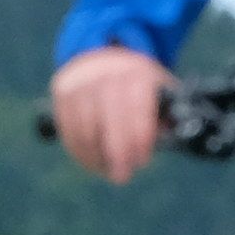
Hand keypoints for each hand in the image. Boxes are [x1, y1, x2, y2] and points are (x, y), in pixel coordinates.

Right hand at [48, 45, 173, 182]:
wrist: (104, 58)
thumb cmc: (139, 88)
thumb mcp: (159, 93)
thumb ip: (166, 118)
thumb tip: (171, 141)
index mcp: (137, 71)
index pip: (137, 104)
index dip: (139, 135)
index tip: (142, 161)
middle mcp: (106, 72)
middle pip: (108, 115)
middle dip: (116, 151)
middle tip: (122, 176)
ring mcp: (81, 81)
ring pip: (84, 126)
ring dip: (95, 155)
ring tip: (107, 169)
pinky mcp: (62, 91)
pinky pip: (68, 128)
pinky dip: (79, 150)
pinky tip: (92, 161)